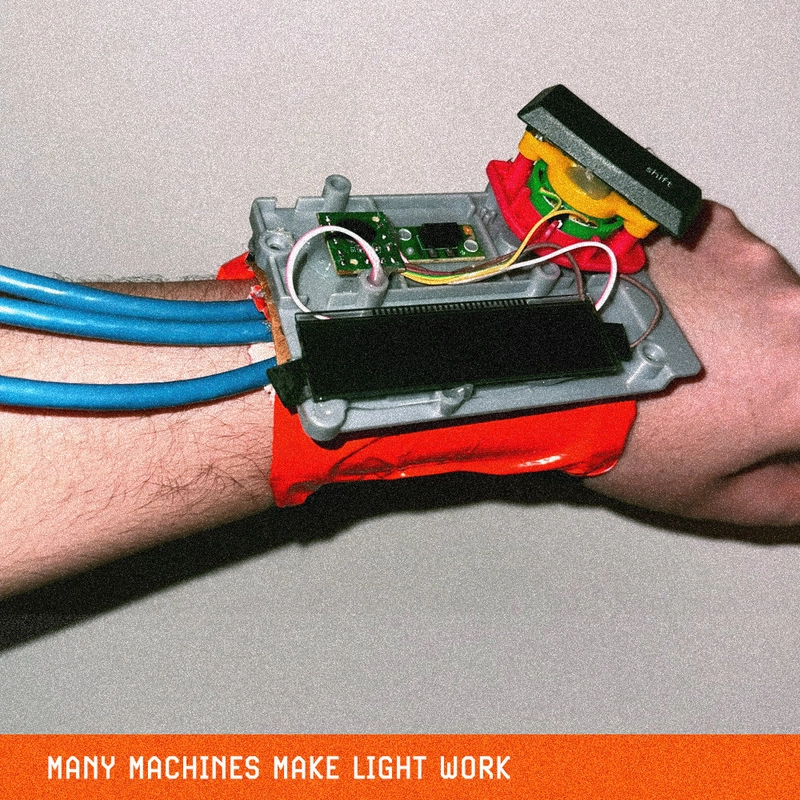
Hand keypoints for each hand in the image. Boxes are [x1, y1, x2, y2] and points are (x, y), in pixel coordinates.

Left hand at [587, 201, 799, 524]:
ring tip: (675, 350)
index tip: (768, 437)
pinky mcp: (704, 226)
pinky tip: (665, 309)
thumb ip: (787, 495)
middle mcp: (790, 308)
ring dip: (744, 321)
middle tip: (713, 396)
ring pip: (771, 296)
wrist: (542, 363)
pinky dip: (710, 279)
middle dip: (777, 371)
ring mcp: (746, 257)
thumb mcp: (709, 495)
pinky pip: (728, 254)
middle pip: (799, 344)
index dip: (788, 430)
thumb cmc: (614, 428)